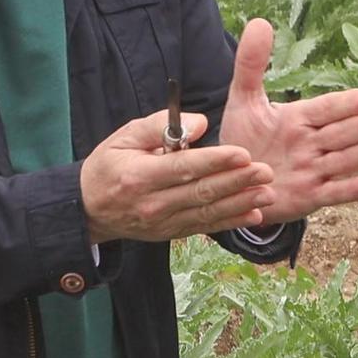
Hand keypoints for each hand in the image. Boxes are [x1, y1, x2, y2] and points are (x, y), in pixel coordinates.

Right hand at [82, 110, 275, 244]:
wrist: (89, 208)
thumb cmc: (109, 166)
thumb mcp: (124, 137)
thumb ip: (159, 126)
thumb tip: (199, 124)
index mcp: (139, 176)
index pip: (183, 168)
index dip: (215, 162)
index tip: (242, 154)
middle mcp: (152, 204)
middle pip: (201, 192)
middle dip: (237, 182)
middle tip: (266, 171)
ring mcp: (162, 223)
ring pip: (207, 213)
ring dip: (240, 203)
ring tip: (268, 193)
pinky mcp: (171, 234)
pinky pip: (205, 228)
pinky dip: (231, 222)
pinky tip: (254, 214)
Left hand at [217, 18, 357, 222]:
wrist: (234, 182)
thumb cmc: (243, 139)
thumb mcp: (243, 101)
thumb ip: (251, 65)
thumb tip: (260, 21)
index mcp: (300, 118)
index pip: (327, 109)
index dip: (347, 104)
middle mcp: (312, 144)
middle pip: (341, 133)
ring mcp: (314, 171)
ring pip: (344, 160)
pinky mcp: (311, 197)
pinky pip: (335, 193)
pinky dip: (354, 189)